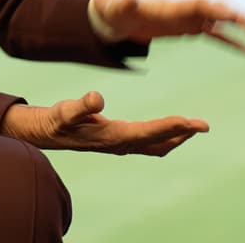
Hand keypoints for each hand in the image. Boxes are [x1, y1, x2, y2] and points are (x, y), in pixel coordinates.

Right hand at [0, 91, 207, 156]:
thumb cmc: (52, 121)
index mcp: (111, 137)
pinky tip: (168, 129)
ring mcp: (118, 145)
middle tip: (203, 125)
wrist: (41, 133)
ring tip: (192, 127)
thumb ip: (80, 105)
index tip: (193, 122)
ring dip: (175, 137)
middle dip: (182, 134)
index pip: (148, 133)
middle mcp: (118, 144)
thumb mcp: (63, 111)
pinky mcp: (115, 141)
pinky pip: (147, 142)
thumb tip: (98, 97)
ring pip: (155, 146)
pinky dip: (163, 136)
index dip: (172, 127)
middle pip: (158, 142)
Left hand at [93, 0, 244, 51]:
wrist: (121, 14)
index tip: (230, 14)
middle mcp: (185, 10)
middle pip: (214, 9)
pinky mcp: (190, 29)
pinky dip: (230, 40)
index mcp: (172, 6)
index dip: (213, 8)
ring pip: (219, 21)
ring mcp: (189, 19)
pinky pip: (215, 35)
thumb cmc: (119, 10)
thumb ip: (125, 3)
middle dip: (233, 16)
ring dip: (237, 25)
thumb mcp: (120, 8)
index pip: (197, 4)